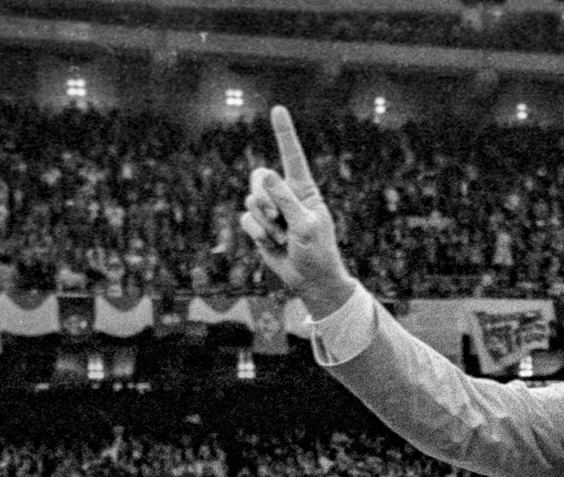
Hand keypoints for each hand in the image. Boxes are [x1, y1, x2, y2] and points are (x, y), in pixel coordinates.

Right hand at [242, 107, 355, 316]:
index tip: (277, 109)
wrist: (310, 279)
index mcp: (305, 190)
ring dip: (265, 222)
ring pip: (250, 200)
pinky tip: (272, 244)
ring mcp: (271, 210)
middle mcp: (286, 195)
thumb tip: (265, 173)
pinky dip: (257, 233)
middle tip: (278, 218)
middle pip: (260, 177)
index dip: (284, 133)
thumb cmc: (317, 252)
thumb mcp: (305, 225)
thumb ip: (285, 199)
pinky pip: (246, 220)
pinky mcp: (259, 225)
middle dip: (264, 197)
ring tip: (282, 236)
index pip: (292, 157)